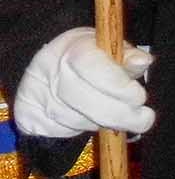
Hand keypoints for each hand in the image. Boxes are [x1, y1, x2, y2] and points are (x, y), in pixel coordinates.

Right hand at [12, 26, 153, 137]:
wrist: (45, 73)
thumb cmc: (89, 59)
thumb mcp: (109, 50)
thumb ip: (127, 57)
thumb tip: (143, 61)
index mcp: (71, 46)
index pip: (92, 66)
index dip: (117, 85)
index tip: (140, 98)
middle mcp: (48, 70)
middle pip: (83, 98)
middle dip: (119, 113)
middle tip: (143, 119)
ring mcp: (34, 96)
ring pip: (75, 119)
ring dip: (102, 122)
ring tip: (117, 115)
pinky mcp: (27, 118)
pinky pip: (63, 131)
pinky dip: (83, 129)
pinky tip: (91, 118)